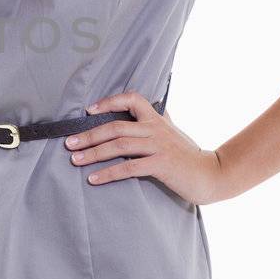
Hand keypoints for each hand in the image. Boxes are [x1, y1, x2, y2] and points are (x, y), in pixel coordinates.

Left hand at [62, 88, 225, 205]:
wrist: (210, 174)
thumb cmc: (188, 155)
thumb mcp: (173, 132)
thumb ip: (160, 121)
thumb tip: (154, 107)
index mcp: (156, 119)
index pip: (132, 99)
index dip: (109, 102)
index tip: (89, 111)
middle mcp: (155, 129)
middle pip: (116, 127)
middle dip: (89, 135)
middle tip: (69, 143)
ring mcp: (158, 146)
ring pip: (119, 146)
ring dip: (93, 153)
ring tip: (75, 160)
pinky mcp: (161, 165)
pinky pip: (129, 167)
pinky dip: (108, 173)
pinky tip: (93, 178)